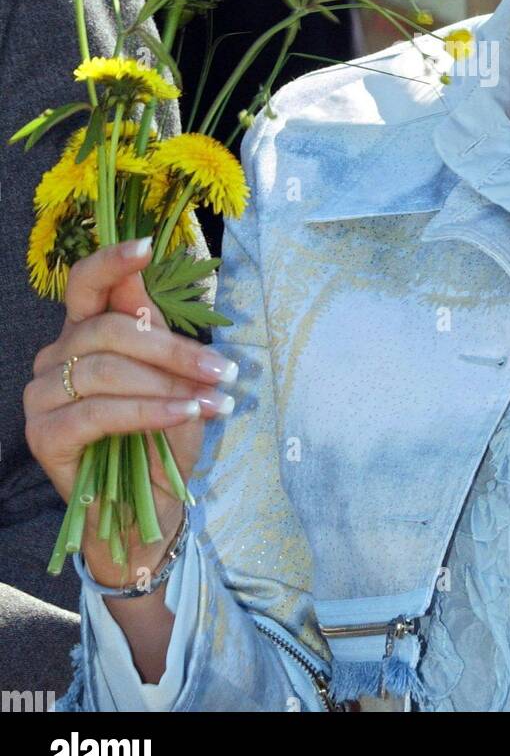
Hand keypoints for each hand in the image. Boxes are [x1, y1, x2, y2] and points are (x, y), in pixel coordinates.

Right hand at [24, 238, 236, 585]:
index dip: (113, 261)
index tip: (147, 246)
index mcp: (85, 332)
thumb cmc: (162, 437)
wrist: (147, 509)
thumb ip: (161, 332)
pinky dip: (149, 411)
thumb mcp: (175, 379)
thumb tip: (157, 276)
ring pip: (106, 369)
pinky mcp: (44, 435)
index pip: (87, 284)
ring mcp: (42, 396)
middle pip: (110, 329)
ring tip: (210, 401)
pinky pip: (99, 412)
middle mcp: (56, 357)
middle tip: (222, 369)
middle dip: (173, 348)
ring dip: (168, 384)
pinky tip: (184, 415)